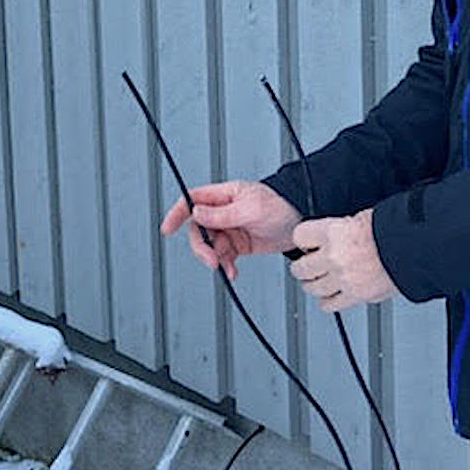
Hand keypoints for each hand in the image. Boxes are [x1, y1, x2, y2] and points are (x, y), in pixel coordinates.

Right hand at [159, 180, 301, 280]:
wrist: (301, 221)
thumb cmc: (280, 205)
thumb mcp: (251, 209)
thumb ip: (223, 214)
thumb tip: (196, 213)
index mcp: (223, 196)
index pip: (192, 201)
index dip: (177, 214)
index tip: (167, 229)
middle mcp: (222, 212)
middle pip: (198, 229)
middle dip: (201, 247)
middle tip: (211, 260)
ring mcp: (230, 229)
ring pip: (210, 246)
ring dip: (216, 259)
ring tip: (227, 269)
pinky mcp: (239, 245)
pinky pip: (224, 257)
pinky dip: (226, 266)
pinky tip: (232, 272)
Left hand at [289, 209, 397, 311]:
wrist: (413, 247)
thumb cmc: (392, 230)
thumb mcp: (359, 217)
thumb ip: (339, 230)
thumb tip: (328, 238)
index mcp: (333, 232)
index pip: (299, 237)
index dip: (303, 241)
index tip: (307, 244)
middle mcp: (334, 256)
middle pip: (301, 268)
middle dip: (303, 267)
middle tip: (308, 265)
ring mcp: (343, 278)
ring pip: (312, 288)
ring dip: (313, 285)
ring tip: (319, 281)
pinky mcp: (356, 295)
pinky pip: (330, 305)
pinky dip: (328, 301)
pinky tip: (332, 294)